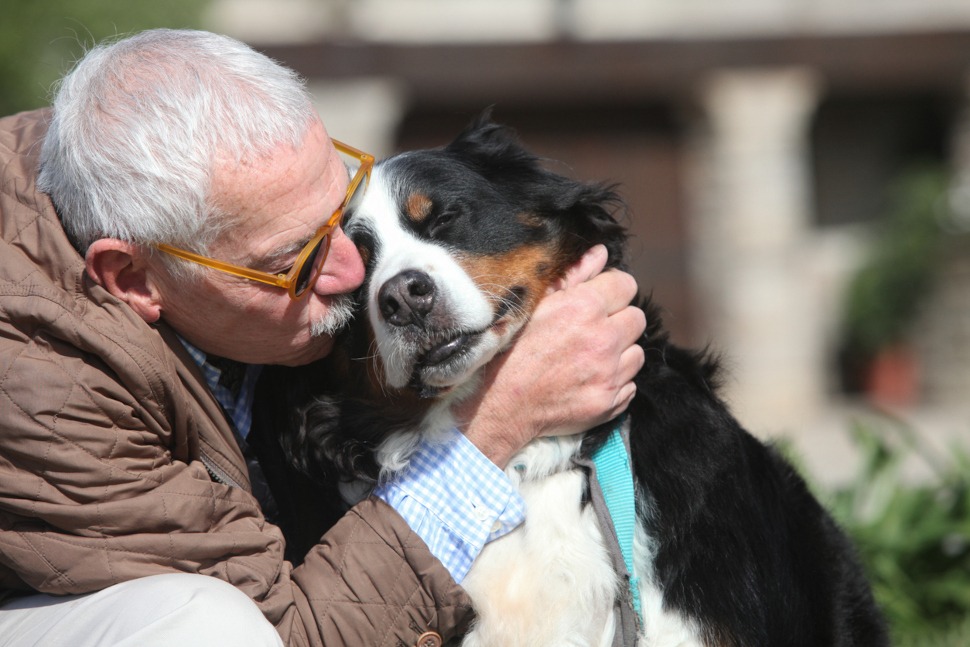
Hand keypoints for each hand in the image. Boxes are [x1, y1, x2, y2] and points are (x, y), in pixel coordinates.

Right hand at [458, 245, 645, 467]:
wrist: (498, 406)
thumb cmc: (508, 352)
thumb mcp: (533, 305)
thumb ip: (573, 276)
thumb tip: (600, 254)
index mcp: (584, 307)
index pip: (626, 284)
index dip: (612, 290)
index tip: (597, 300)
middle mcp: (603, 339)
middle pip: (636, 319)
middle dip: (618, 321)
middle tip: (591, 331)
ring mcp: (609, 374)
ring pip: (636, 353)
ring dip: (619, 353)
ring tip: (589, 358)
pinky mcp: (609, 402)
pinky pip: (630, 385)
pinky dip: (614, 382)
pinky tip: (588, 380)